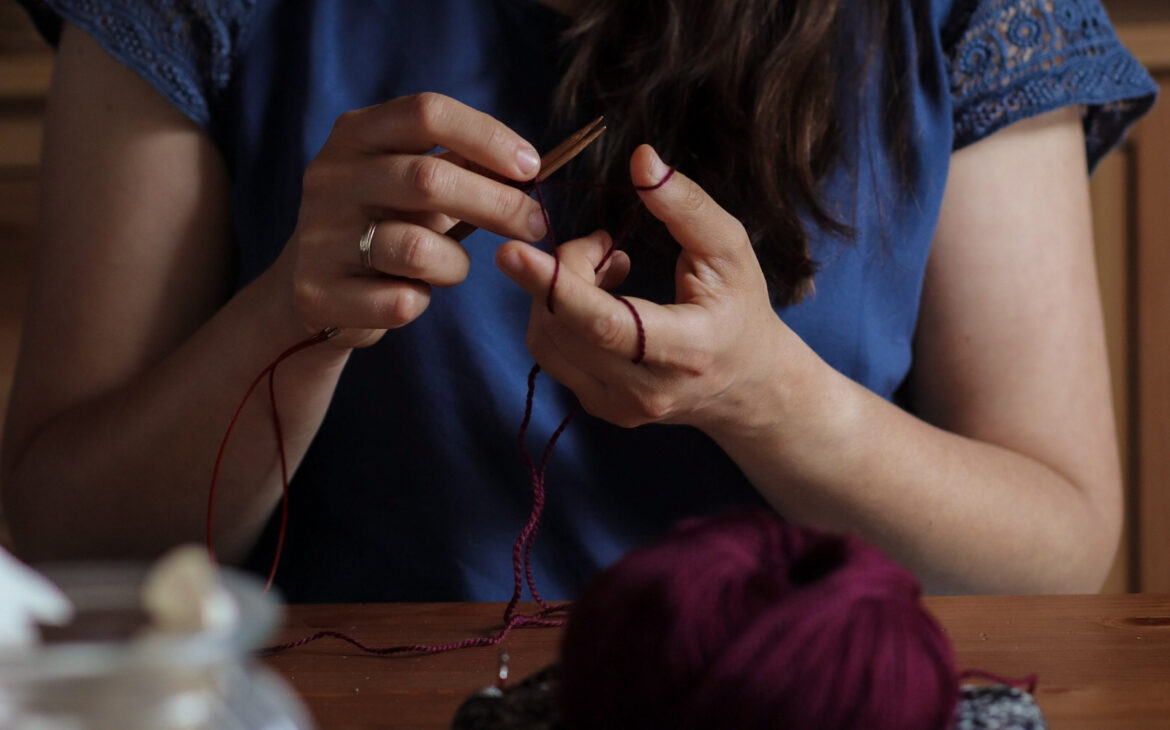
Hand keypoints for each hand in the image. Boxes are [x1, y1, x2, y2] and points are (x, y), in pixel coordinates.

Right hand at [276, 93, 549, 347]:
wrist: (313, 291)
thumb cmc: (383, 227)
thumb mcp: (413, 183)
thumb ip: (462, 167)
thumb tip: (528, 167)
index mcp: (355, 135)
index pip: (427, 113)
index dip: (488, 136)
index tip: (530, 168)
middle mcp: (330, 177)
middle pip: (430, 179)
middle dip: (498, 204)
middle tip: (535, 225)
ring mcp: (319, 235)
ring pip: (418, 248)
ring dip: (455, 264)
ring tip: (452, 268)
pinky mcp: (318, 292)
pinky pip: (401, 302)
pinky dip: (422, 301)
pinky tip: (412, 295)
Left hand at [496, 144, 794, 433]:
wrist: (748, 386)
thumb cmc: (740, 308)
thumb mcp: (730, 250)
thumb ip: (686, 205)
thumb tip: (641, 158)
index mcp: (686, 350)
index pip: (606, 324)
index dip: (555, 286)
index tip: (513, 252)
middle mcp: (645, 390)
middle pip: (565, 326)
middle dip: (564, 269)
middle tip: (602, 242)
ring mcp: (617, 406)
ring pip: (547, 341)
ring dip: (557, 291)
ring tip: (606, 267)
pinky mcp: (598, 407)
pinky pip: (552, 353)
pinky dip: (560, 315)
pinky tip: (600, 297)